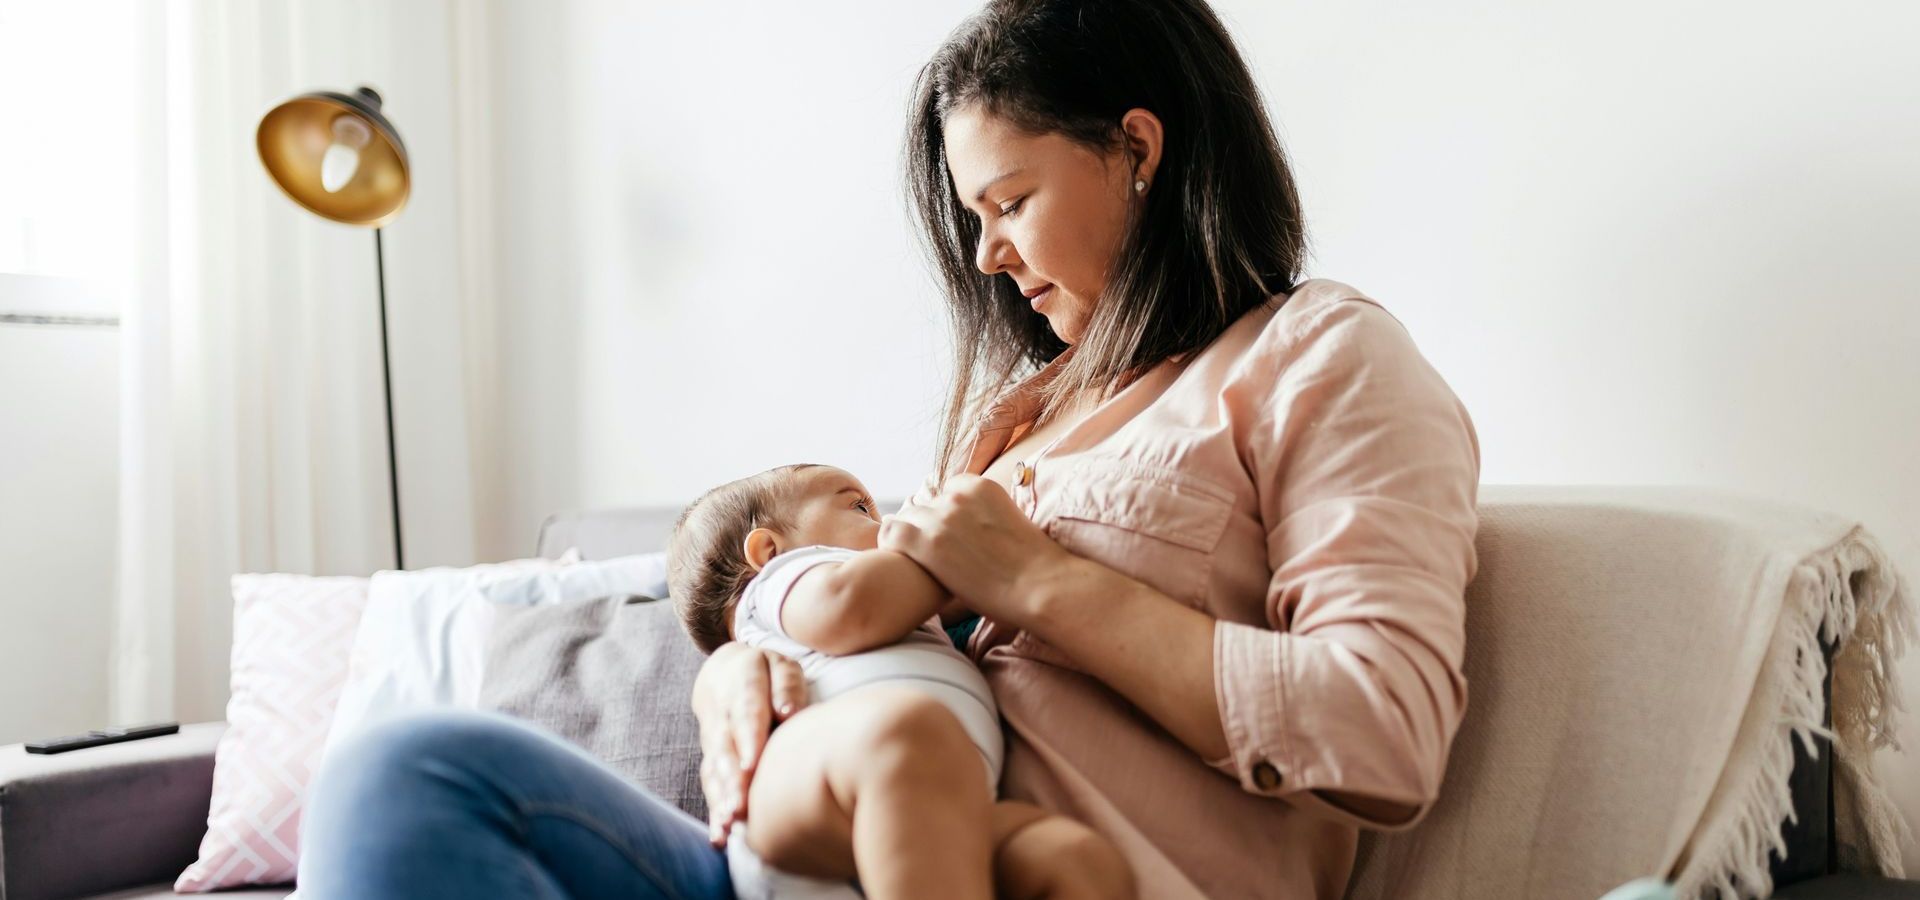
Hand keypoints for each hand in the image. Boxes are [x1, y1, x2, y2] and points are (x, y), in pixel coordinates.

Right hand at [691, 642, 807, 846]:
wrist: (724, 673)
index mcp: (741, 686)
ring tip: (730, 825)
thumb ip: (786, 686)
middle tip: (740, 807)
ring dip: (721, 800)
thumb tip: (788, 713)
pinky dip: (714, 812)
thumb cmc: (765, 672)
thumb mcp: (780, 665)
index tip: (752, 764)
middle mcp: (721, 717)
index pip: (745, 714)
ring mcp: (713, 741)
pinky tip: (720, 838)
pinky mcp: (712, 762)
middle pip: (726, 750)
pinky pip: (710, 786)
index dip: (747, 740)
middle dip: (732, 781)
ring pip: (715, 772)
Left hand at [877, 474, 1069, 624]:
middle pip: (924, 505)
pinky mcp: (927, 543)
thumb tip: (971, 530)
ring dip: (910, 537)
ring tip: (917, 559)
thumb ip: (985, 516)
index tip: (949, 535)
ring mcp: (940, 518)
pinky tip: (898, 559)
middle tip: (936, 553)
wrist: (1041, 585)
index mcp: (979, 485)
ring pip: (906, 518)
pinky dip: (890, 544)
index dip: (944, 514)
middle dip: (927, 526)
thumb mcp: (1010, 522)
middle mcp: (956, 496)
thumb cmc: (1033, 565)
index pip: (944, 491)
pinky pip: (891, 534)